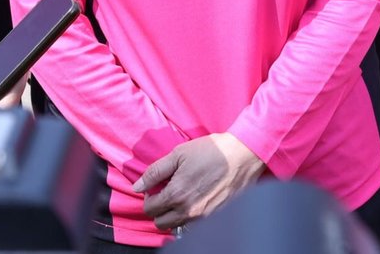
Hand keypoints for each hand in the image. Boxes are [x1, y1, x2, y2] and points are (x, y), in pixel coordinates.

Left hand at [135, 133, 265, 231]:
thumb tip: (137, 186)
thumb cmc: (211, 151)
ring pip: (176, 227)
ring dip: (173, 215)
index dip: (149, 196)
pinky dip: (189, 217)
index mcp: (176, 194)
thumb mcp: (178, 154)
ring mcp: (203, 217)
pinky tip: (194, 200)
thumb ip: (155, 171)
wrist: (242, 156)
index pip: (149, 208)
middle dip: (158, 209)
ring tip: (180, 196)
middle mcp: (188, 211)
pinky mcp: (215, 217)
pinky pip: (194, 226)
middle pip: (160, 223)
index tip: (156, 186)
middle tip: (166, 193)